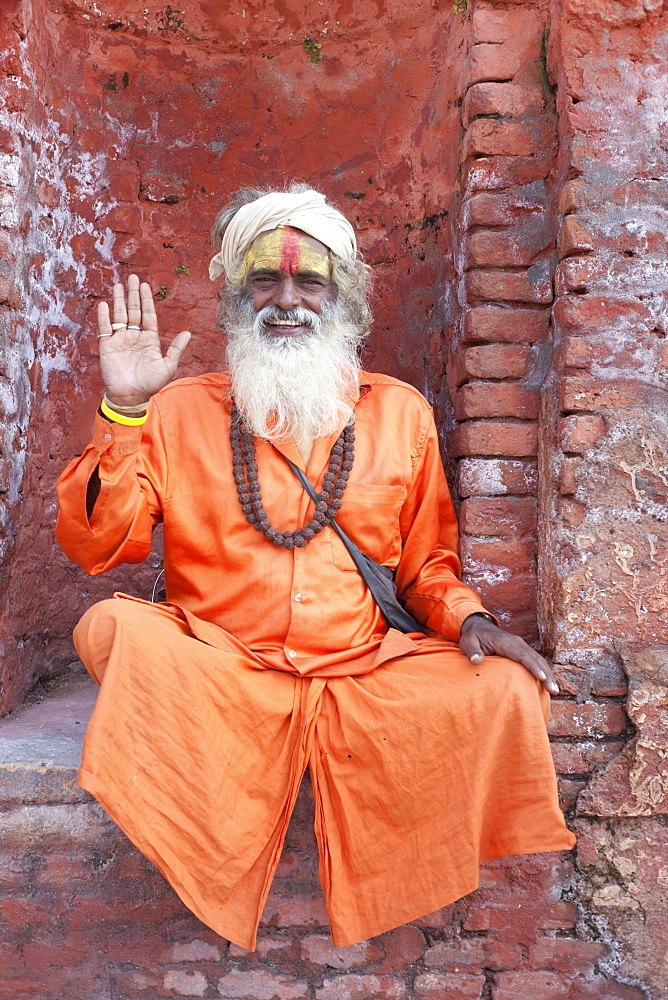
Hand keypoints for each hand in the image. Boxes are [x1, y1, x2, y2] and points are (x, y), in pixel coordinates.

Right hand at [97, 273, 190, 406]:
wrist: (131, 397)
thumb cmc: (151, 384)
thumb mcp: (168, 366)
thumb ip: (176, 349)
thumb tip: (188, 333)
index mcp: (149, 339)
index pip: (148, 315)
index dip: (146, 300)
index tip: (144, 285)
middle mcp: (135, 337)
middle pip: (134, 310)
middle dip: (133, 294)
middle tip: (132, 278)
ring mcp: (120, 340)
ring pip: (119, 316)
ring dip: (119, 301)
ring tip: (118, 285)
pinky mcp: (107, 346)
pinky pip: (105, 328)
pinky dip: (104, 317)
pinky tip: (104, 305)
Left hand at [459, 614, 559, 693]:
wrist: (478, 626)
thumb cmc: (473, 637)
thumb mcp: (468, 642)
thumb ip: (472, 651)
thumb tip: (477, 660)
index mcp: (505, 642)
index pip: (522, 655)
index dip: (532, 667)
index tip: (541, 678)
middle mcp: (517, 643)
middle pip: (535, 658)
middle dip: (546, 674)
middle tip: (553, 690)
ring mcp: (521, 646)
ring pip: (538, 659)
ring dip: (548, 673)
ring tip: (555, 690)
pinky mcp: (522, 650)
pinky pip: (535, 660)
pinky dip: (543, 670)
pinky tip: (548, 683)